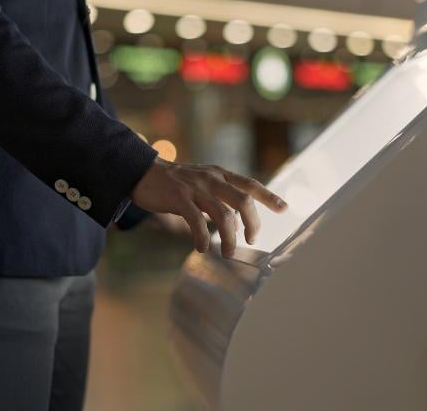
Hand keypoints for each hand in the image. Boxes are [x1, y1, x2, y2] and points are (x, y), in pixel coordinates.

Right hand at [131, 158, 287, 257]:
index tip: (283, 209)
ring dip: (230, 238)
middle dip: (252, 224)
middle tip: (251, 239)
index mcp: (220, 174)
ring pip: (223, 215)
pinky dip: (202, 238)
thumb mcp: (203, 180)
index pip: (250, 184)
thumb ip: (221, 193)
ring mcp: (196, 187)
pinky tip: (202, 248)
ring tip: (228, 253)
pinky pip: (196, 221)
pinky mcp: (179, 197)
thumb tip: (238, 217)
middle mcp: (212, 179)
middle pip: (243, 201)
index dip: (268, 196)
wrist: (143, 172)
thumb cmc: (176, 182)